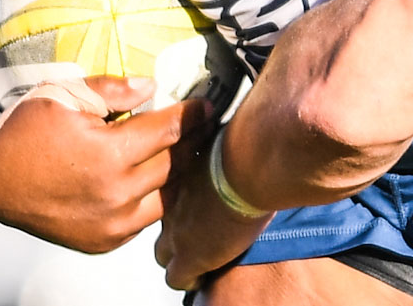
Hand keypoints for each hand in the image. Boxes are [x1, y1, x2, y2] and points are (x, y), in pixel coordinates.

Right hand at [0, 75, 209, 252]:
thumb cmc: (25, 131)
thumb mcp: (63, 95)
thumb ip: (112, 90)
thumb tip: (152, 88)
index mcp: (108, 155)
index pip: (169, 130)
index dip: (192, 115)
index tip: (208, 106)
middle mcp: (115, 194)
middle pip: (174, 163)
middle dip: (191, 141)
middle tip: (202, 125)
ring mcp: (111, 224)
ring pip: (167, 196)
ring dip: (178, 173)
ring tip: (186, 152)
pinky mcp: (104, 242)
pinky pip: (146, 219)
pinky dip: (156, 198)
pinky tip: (159, 179)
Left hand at [156, 140, 272, 290]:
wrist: (252, 163)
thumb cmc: (249, 143)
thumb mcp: (230, 140)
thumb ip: (228, 146)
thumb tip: (244, 135)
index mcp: (179, 173)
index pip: (167, 193)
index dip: (182, 203)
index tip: (198, 204)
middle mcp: (171, 202)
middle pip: (160, 221)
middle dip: (175, 230)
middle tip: (199, 231)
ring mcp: (177, 230)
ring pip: (163, 253)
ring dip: (181, 255)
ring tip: (203, 254)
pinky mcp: (190, 256)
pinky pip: (178, 277)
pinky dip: (190, 277)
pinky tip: (203, 274)